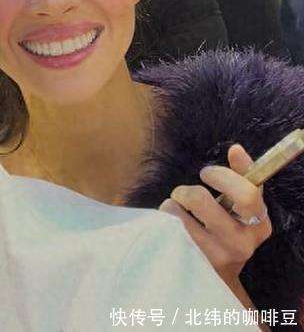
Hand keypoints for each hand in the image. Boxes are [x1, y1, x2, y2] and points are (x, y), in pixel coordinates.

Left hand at [159, 144, 271, 285]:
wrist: (218, 276)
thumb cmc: (227, 229)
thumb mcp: (240, 205)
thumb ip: (241, 175)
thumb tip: (236, 149)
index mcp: (259, 224)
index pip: (246, 192)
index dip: (221, 176)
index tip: (206, 173)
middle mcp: (241, 244)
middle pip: (201, 200)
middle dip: (187, 191)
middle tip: (186, 194)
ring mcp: (216, 256)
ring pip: (177, 213)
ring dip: (173, 205)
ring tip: (180, 213)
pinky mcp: (193, 263)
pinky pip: (166, 228)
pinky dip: (165, 220)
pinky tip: (173, 227)